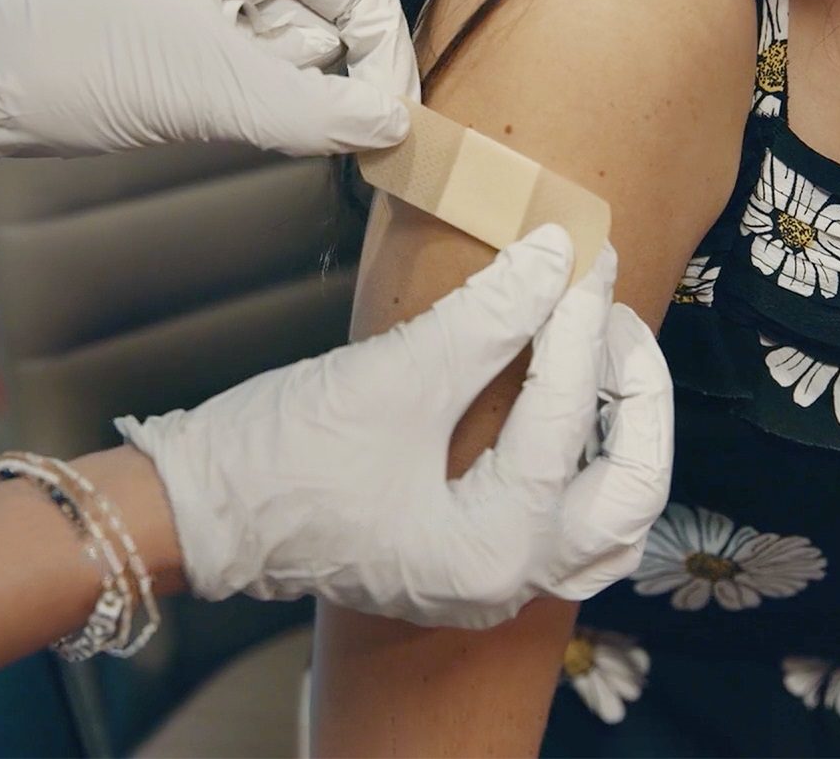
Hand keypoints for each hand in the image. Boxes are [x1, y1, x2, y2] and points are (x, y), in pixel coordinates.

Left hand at [0, 0, 418, 191]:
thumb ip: (317, 112)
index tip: (394, 126)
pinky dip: (250, 103)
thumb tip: (394, 127)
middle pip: (330, 18)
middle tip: (288, 124)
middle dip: (315, 80)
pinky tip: (200, 109)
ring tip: (210, 105)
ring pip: (295, 54)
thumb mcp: (214, 90)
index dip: (385, 57)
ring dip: (275, 95)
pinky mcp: (190, 29)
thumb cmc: (80, 62)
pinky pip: (257, 71)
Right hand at [117, 227, 674, 629]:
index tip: (578, 254)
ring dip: (628, 440)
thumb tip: (553, 255)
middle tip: (609, 311)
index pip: (564, 419)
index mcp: (490, 550)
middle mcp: (508, 584)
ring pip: (613, 523)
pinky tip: (578, 410)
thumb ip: (487, 317)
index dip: (574, 322)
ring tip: (607, 357)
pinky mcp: (472, 563)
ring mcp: (493, 583)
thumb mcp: (393, 377)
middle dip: (636, 392)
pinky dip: (590, 471)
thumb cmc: (280, 459)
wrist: (203, 510)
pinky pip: (570, 526)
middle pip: (631, 491)